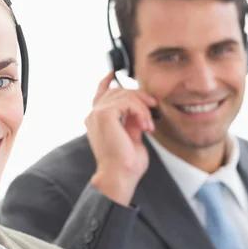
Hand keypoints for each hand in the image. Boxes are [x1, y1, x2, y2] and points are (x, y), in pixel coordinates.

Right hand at [85, 72, 156, 204]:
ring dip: (143, 108)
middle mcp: (94, 115)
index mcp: (97, 120)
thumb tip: (139, 108)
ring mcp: (97, 113)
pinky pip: (128, 102)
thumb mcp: (131, 136)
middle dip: (138, 95)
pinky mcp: (104, 114)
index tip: (113, 73)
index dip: (106, 82)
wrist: (119, 175)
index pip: (100, 95)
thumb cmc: (125, 163)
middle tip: (153, 106)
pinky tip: (146, 125)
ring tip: (149, 125)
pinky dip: (141, 112)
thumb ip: (131, 120)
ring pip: (125, 95)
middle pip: (118, 91)